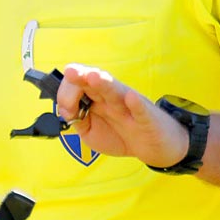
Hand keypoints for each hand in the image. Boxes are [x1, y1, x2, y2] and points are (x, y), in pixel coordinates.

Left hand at [56, 64, 188, 168]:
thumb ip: (77, 119)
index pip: (79, 85)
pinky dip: (136, 104)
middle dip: (81, 76)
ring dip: (104, 84)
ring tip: (93, 77)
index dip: (67, 96)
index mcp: (97, 97)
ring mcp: (130, 106)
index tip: (66, 111)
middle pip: (95, 82)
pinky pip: (141, 111)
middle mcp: (112, 97)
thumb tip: (65, 110)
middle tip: (70, 73)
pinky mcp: (146, 119)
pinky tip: (131, 98)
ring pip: (115, 91)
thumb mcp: (91, 132)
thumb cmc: (122, 134)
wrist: (154, 147)